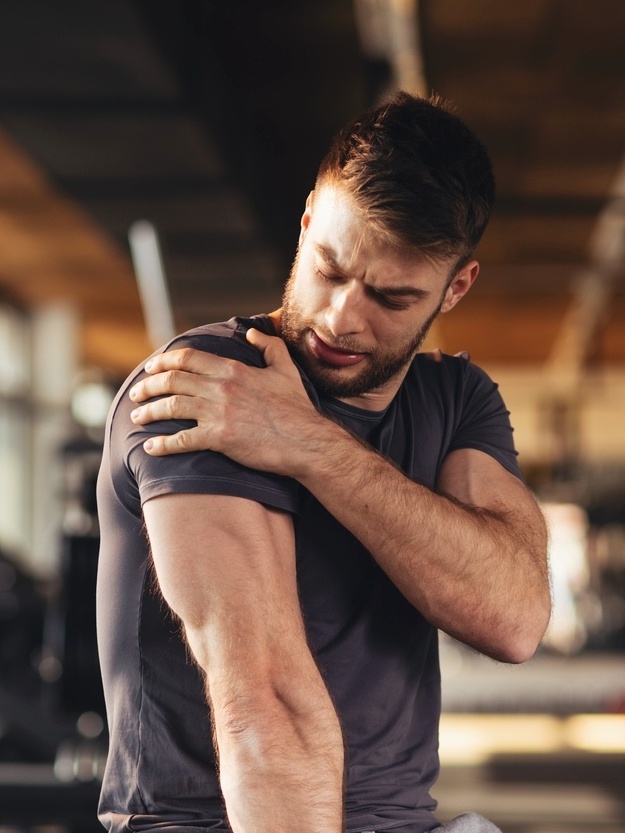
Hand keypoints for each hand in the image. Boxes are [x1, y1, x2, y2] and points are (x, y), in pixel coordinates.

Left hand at [128, 328, 327, 476]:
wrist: (306, 441)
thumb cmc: (296, 408)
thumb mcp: (285, 369)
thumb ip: (268, 346)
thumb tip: (252, 333)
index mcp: (233, 370)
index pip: (188, 358)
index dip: (163, 361)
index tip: (150, 367)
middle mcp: (221, 388)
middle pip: (172, 380)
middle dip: (148, 385)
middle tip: (136, 393)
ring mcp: (218, 413)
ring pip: (171, 407)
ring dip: (148, 411)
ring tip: (137, 417)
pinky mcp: (220, 439)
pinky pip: (182, 440)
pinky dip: (162, 445)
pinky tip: (150, 448)